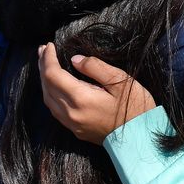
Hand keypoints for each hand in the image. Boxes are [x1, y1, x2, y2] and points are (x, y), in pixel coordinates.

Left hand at [38, 44, 155, 144]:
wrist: (141, 138)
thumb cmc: (135, 108)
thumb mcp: (121, 81)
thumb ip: (96, 67)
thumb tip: (75, 60)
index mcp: (81, 98)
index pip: (53, 75)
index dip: (48, 58)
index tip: (49, 45)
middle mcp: (71, 113)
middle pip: (47, 86)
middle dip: (43, 66)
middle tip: (42, 50)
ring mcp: (72, 124)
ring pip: (48, 99)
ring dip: (43, 81)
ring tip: (45, 65)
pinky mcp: (76, 130)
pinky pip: (55, 109)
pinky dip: (49, 94)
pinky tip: (53, 86)